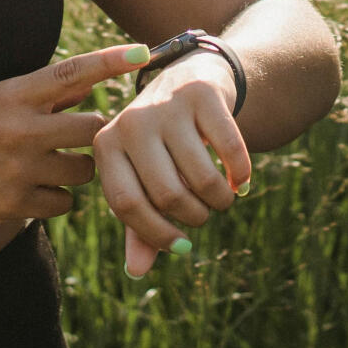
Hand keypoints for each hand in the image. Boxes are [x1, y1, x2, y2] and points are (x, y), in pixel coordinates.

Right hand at [0, 44, 148, 225]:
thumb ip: (37, 95)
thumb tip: (87, 85)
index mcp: (10, 95)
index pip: (73, 71)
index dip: (111, 59)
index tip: (143, 50)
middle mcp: (19, 131)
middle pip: (93, 127)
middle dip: (93, 131)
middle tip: (79, 133)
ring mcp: (18, 171)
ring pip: (85, 169)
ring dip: (79, 166)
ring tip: (53, 163)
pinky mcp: (14, 207)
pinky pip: (64, 203)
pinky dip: (57, 197)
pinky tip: (35, 189)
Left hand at [95, 52, 251, 276]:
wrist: (190, 76)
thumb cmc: (161, 141)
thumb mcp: (142, 176)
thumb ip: (138, 223)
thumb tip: (136, 271)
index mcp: (107, 146)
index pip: (127, 205)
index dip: (156, 235)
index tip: (181, 247)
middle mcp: (130, 122)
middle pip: (167, 195)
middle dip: (194, 217)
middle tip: (204, 215)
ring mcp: (166, 105)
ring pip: (200, 178)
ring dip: (220, 200)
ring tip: (222, 199)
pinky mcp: (201, 93)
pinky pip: (230, 150)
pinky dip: (241, 175)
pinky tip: (241, 181)